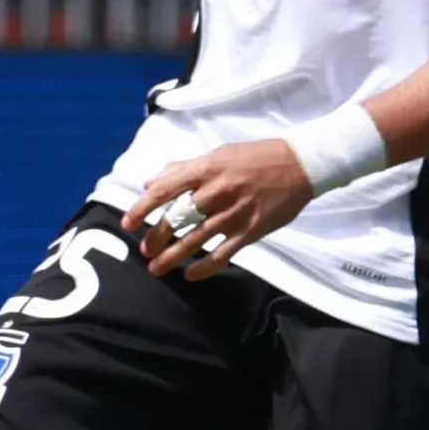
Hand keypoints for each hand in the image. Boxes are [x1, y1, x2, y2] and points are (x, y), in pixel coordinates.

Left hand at [124, 137, 315, 277]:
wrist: (300, 165)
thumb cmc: (255, 157)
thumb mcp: (218, 154)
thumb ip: (183, 169)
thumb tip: (151, 183)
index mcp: (206, 170)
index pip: (164, 190)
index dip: (141, 208)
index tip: (128, 223)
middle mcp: (216, 192)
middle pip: (176, 219)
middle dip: (155, 238)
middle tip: (144, 250)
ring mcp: (233, 214)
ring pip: (195, 241)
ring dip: (172, 257)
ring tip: (156, 268)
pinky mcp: (250, 231)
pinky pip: (222, 255)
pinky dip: (204, 268)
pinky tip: (190, 275)